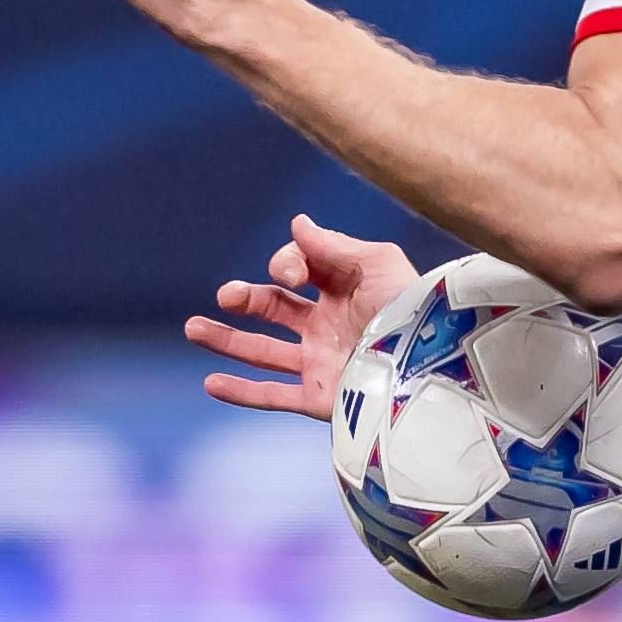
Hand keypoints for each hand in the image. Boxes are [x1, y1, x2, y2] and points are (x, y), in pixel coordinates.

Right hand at [183, 214, 423, 418]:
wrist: (428, 363)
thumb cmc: (410, 306)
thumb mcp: (376, 262)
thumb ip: (331, 245)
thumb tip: (297, 223)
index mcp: (344, 290)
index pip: (299, 270)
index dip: (288, 265)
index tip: (294, 276)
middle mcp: (329, 325)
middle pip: (274, 308)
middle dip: (246, 298)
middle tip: (225, 295)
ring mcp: (322, 362)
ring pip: (264, 352)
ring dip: (227, 340)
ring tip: (193, 328)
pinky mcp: (321, 398)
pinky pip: (273, 396)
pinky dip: (241, 392)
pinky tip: (210, 381)